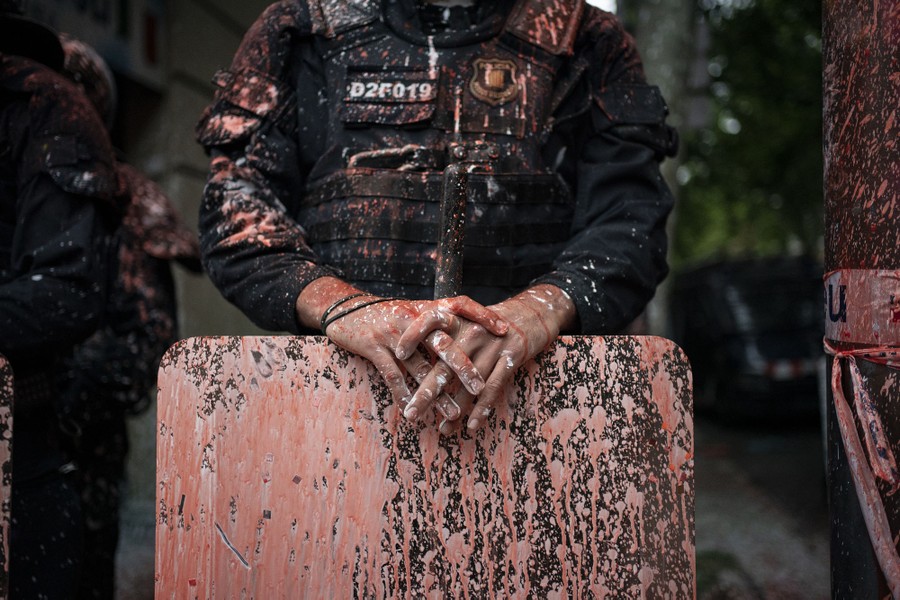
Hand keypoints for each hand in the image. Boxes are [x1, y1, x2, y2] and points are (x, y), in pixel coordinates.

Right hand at [296, 278, 507, 412]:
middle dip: (463, 367)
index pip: (460, 304)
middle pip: (443, 342)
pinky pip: (392, 375)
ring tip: (453, 414)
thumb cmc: (386, 316)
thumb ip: (438, 324)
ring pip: (420, 367)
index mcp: (426, 308)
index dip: (482, 315)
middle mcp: (413, 317)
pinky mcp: (373, 346)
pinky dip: (404, 395)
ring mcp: (393, 332)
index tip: (504, 331)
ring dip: (437, 394)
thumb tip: (470, 340)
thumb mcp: (414, 312)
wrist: (345, 309)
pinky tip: (413, 412)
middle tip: (481, 388)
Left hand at [396, 285, 575, 431]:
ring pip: (468, 383)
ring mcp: (492, 345)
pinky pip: (493, 388)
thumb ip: (442, 335)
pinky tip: (471, 426)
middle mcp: (472, 331)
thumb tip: (408, 357)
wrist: (531, 314)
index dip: (412, 335)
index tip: (397, 354)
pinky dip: (481, 409)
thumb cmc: (489, 324)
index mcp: (458, 319)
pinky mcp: (510, 357)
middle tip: (411, 414)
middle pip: (445, 364)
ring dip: (455, 409)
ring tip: (442, 430)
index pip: (429, 321)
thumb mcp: (465, 320)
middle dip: (427, 392)